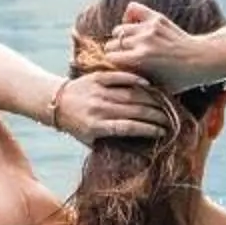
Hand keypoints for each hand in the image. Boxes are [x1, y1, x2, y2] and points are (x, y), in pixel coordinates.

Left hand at [51, 69, 170, 146]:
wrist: (55, 102)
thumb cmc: (76, 125)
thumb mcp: (89, 139)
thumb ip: (109, 141)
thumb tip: (136, 147)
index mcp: (96, 126)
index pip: (129, 127)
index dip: (148, 129)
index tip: (162, 132)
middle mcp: (98, 108)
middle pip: (134, 110)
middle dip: (155, 115)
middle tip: (170, 118)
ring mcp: (98, 91)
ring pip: (131, 94)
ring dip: (150, 99)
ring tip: (164, 104)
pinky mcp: (97, 77)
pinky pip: (120, 77)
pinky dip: (135, 80)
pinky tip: (149, 85)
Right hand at [97, 1, 222, 92]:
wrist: (202, 60)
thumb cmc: (178, 80)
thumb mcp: (154, 87)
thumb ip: (132, 81)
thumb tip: (112, 81)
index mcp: (140, 59)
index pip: (109, 58)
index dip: (111, 66)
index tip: (115, 70)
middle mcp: (142, 40)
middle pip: (112, 44)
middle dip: (114, 53)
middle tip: (121, 60)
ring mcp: (149, 27)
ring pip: (120, 29)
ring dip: (121, 38)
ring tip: (128, 46)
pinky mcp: (156, 17)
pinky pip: (132, 10)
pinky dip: (129, 17)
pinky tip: (134, 28)